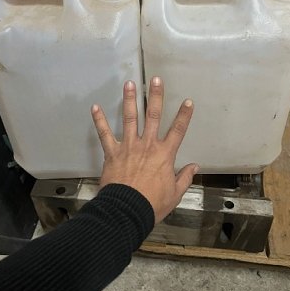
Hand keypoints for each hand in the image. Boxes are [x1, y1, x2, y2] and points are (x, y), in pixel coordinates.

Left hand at [91, 76, 197, 223]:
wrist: (127, 211)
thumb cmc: (152, 204)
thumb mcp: (175, 193)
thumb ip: (184, 178)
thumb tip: (194, 166)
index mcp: (164, 154)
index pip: (178, 130)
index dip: (184, 115)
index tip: (188, 101)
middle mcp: (147, 145)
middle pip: (153, 116)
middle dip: (155, 96)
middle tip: (156, 79)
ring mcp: (128, 146)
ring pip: (130, 118)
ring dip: (129, 100)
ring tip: (129, 83)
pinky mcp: (112, 152)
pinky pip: (105, 134)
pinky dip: (99, 120)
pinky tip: (95, 107)